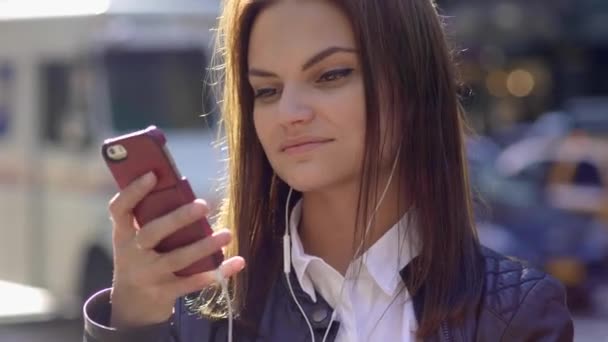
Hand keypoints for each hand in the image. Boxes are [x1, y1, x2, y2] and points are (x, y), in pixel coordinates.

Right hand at [107, 172, 244, 327]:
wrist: (131, 306)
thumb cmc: (142, 258)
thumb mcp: (136, 240)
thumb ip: (153, 218)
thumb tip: (182, 188)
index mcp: (123, 234)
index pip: (119, 209)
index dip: (133, 191)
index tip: (153, 175)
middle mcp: (131, 254)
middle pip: (152, 233)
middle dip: (178, 218)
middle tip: (204, 204)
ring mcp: (148, 275)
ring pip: (177, 258)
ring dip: (204, 246)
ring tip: (227, 234)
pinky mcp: (164, 293)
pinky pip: (193, 282)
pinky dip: (217, 272)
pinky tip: (237, 262)